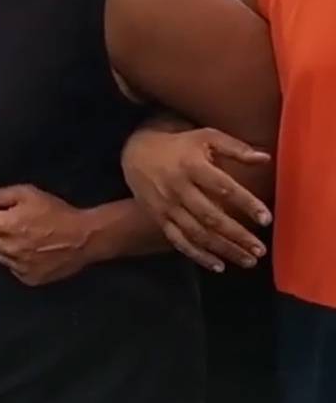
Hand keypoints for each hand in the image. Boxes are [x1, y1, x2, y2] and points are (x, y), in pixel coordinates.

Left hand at [0, 185, 93, 286]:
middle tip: (16, 226)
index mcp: (8, 225)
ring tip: (25, 239)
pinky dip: (18, 261)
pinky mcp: (29, 278)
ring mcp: (19, 266)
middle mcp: (10, 248)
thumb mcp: (29, 193)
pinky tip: (32, 253)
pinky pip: (13, 269)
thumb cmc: (57, 212)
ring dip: (6, 247)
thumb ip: (0, 196)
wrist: (84, 238)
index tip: (6, 214)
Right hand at [122, 127, 271, 272]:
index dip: (245, 203)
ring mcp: (167, 206)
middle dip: (237, 235)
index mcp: (192, 166)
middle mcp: (178, 188)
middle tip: (261, 249)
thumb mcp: (205, 137)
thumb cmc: (179, 145)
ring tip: (248, 260)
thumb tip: (266, 158)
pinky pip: (179, 241)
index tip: (266, 219)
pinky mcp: (159, 218)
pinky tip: (218, 265)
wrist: (135, 153)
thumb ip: (235, 148)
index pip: (222, 187)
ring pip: (196, 233)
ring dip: (223, 249)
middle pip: (210, 216)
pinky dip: (198, 255)